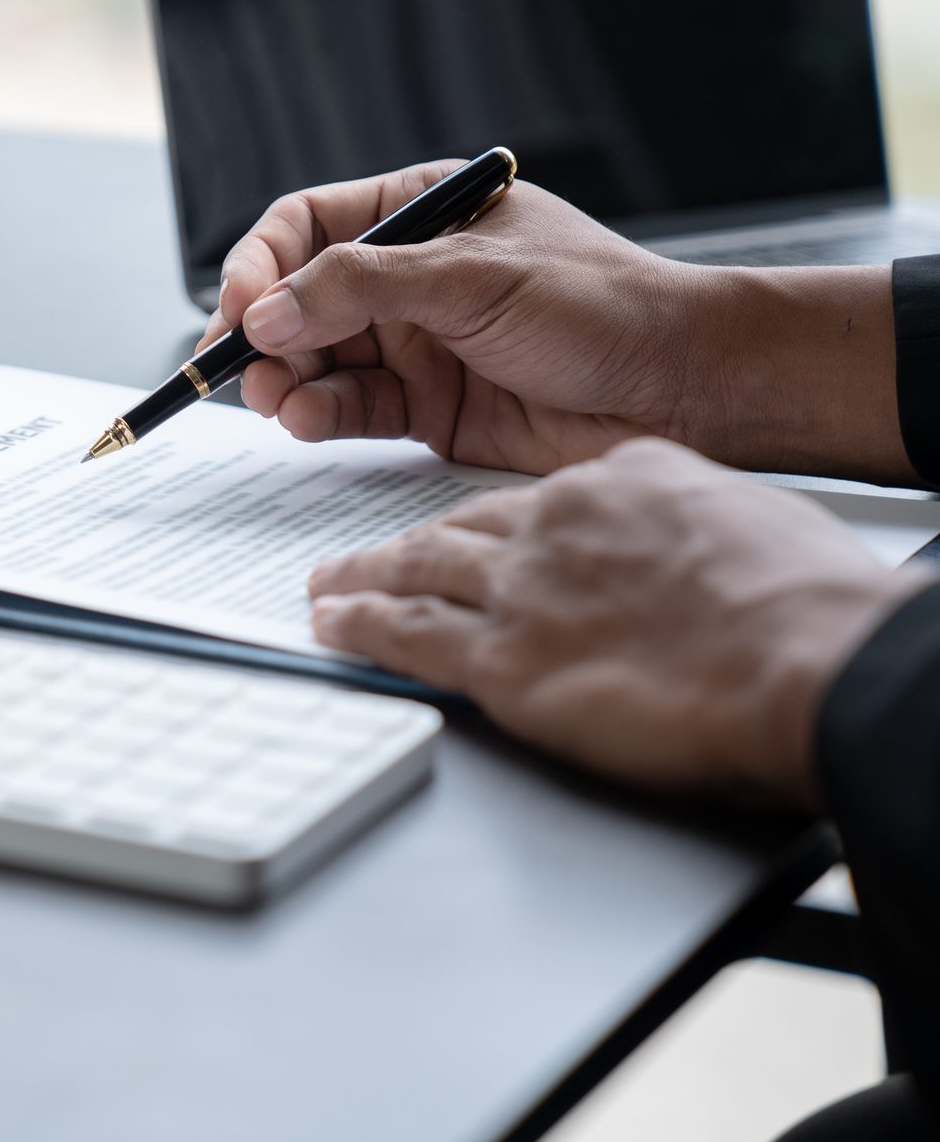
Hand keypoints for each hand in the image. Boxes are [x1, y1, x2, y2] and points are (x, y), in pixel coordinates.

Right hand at [205, 163, 908, 481]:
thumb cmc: (603, 306)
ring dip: (284, 380)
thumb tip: (263, 310)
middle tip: (238, 368)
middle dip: (261, 333)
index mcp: (422, 214)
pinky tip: (309, 422)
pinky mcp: (426, 408)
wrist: (684, 388)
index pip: (307, 225)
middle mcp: (409, 278)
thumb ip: (359, 288)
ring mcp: (415, 344)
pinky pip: (348, 408)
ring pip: (313, 359)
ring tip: (277, 402)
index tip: (236, 307)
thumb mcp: (470, 278)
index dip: (259, 264)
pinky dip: (318, 416)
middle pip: (296, 299)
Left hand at [308, 438, 925, 807]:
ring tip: (327, 583)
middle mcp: (558, 523)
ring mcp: (523, 590)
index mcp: (623, 481)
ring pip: (418, 571)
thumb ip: (688, 533)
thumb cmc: (808, 603)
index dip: (493, 522)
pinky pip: (407, 634)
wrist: (814, 656)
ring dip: (364, 577)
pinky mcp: (504, 659)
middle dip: (404, 541)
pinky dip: (361, 626)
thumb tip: (681, 560)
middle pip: (459, 527)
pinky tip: (333, 625)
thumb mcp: (746, 524)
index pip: (533, 497)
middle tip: (363, 551)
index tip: (474, 532)